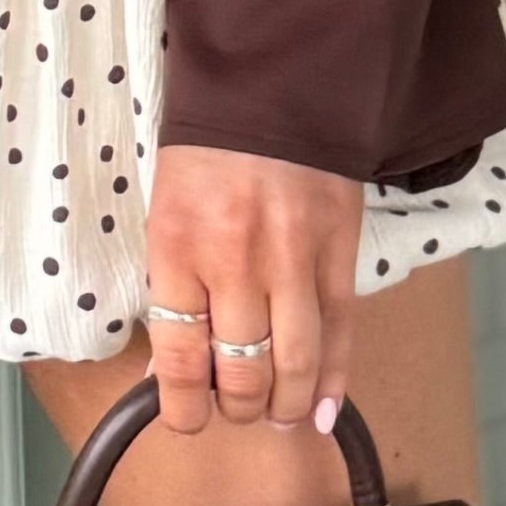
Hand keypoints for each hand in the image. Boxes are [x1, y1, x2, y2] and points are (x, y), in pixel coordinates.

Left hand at [139, 144, 363, 440]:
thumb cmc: (207, 151)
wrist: (272, 85)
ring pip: (296, 361)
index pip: (179, 355)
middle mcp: (236, 261)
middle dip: (237, 407)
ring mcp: (294, 258)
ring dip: (286, 403)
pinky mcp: (340, 250)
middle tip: (235, 410)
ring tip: (278, 414)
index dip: (183, 405)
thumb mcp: (165, 213)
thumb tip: (168, 367)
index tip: (185, 420)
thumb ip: (170, 288)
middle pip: (242, 369)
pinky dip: (333, 379)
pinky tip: (324, 410)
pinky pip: (340, 331)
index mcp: (178, 248)